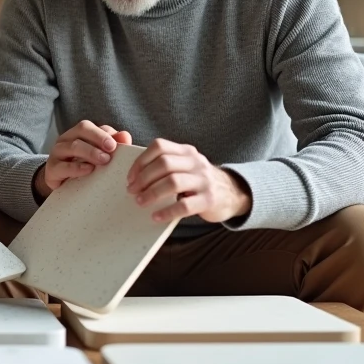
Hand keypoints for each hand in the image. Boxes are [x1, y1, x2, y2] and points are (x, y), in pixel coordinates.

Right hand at [33, 120, 132, 200]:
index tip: (117, 144)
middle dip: (98, 137)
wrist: (61, 186)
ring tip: (104, 160)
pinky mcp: (52, 170)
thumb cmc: (82, 167)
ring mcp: (57, 153)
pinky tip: (89, 170)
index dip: (104, 133)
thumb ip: (112, 145)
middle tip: (111, 149)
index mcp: (77, 133)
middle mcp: (66, 139)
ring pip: (73, 146)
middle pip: (82, 129)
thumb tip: (125, 136)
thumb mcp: (98, 155)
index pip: (90, 126)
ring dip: (90, 152)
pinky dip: (77, 168)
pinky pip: (63, 166)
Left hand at [126, 138, 251, 223]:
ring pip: (173, 182)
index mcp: (186, 151)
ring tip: (140, 201)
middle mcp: (196, 162)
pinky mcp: (209, 199)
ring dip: (152, 193)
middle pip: (164, 164)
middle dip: (143, 178)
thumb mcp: (186, 166)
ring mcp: (204, 180)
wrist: (232, 194)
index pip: (160, 147)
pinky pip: (184, 205)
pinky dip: (167, 211)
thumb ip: (167, 165)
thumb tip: (134, 177)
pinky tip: (156, 216)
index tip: (130, 176)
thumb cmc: (198, 182)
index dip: (141, 161)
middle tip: (132, 190)